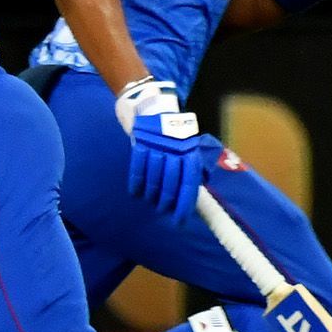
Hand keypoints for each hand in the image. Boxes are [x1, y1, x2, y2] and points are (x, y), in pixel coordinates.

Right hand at [117, 77, 204, 221]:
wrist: (154, 110)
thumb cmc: (175, 137)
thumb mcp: (190, 149)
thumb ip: (193, 170)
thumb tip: (195, 199)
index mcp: (190, 153)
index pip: (189, 184)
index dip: (184, 204)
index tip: (179, 221)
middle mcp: (175, 150)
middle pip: (170, 183)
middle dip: (166, 201)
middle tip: (163, 210)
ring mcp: (156, 146)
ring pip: (154, 177)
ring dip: (151, 194)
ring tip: (151, 201)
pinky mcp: (140, 144)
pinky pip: (138, 168)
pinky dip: (137, 183)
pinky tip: (136, 192)